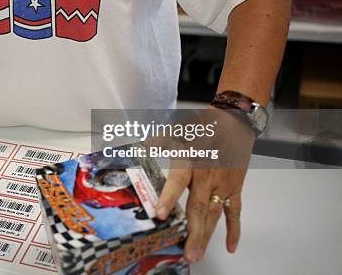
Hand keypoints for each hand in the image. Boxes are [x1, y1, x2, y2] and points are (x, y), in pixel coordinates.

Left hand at [153, 108, 253, 263]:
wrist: (235, 121)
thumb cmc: (205, 126)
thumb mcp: (178, 130)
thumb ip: (159, 141)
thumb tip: (141, 145)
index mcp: (191, 160)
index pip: (178, 181)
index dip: (169, 198)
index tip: (159, 214)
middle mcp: (208, 175)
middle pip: (200, 207)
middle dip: (193, 232)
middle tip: (187, 253)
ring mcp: (223, 184)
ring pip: (216, 214)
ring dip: (207, 236)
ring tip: (198, 254)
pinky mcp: (235, 188)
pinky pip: (235, 212)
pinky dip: (234, 230)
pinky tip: (230, 246)